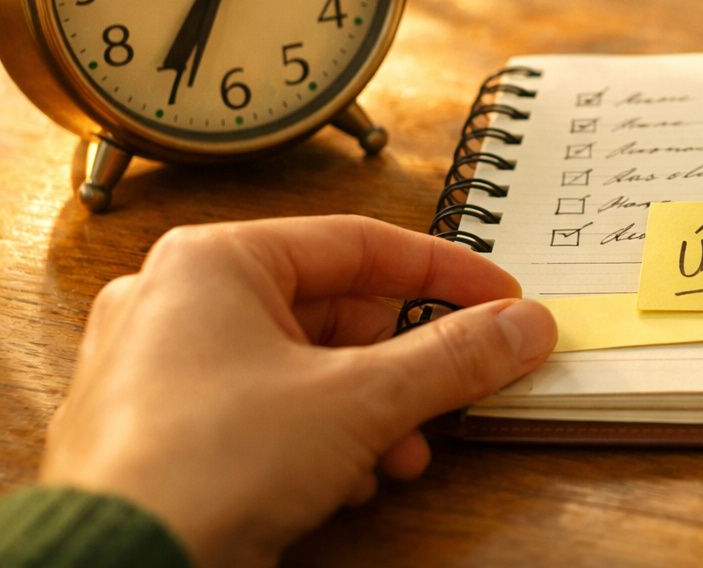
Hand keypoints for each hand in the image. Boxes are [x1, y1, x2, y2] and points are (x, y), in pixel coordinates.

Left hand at [41, 215, 556, 567]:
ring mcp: (160, 367)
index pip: (360, 243)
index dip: (444, 272)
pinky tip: (347, 480)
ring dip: (368, 410)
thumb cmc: (201, 468)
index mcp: (215, 260)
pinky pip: (262, 411)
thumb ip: (453, 356)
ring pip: (301, 367)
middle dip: (404, 363)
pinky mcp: (158, 430)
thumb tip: (522, 327)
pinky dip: (318, 439)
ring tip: (401, 452)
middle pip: (334, 310)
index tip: (499, 300)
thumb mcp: (360, 401)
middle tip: (459, 383)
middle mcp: (177, 300)